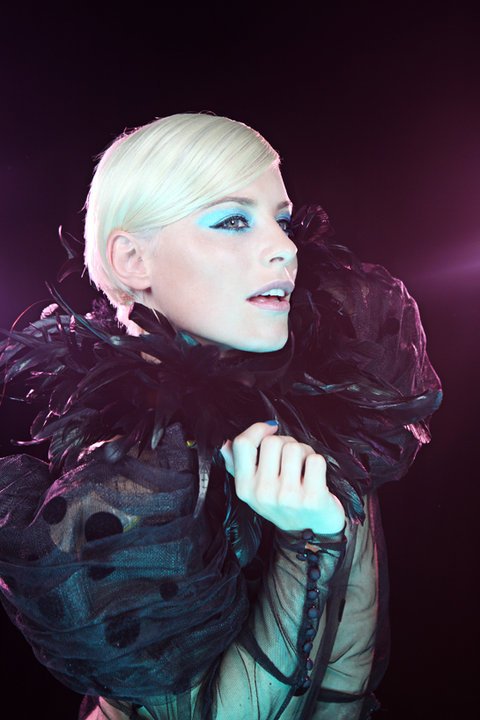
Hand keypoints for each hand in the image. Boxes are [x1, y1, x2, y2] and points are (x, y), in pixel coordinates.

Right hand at [220, 422, 344, 534]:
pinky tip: (315, 477)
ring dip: (304, 452)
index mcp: (244, 488)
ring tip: (304, 468)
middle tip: (291, 459)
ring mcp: (287, 497)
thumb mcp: (255, 489)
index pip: (242, 443)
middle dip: (286, 443)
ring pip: (295, 448)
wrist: (311, 534)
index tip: (270, 429)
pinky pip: (315, 460)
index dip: (258, 429)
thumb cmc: (283, 503)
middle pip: (272, 441)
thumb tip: (224, 444)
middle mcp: (263, 493)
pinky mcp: (312, 499)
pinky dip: (318, 463)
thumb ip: (237, 465)